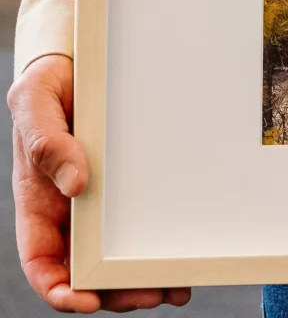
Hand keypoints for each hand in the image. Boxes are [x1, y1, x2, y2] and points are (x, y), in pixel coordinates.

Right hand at [7, 54, 191, 311]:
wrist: (78, 65)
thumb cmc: (48, 87)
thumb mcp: (35, 106)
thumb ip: (47, 143)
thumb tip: (75, 184)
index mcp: (39, 200)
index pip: (42, 259)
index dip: (59, 288)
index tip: (86, 301)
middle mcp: (70, 207)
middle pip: (87, 267)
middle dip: (116, 291)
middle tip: (153, 293)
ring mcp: (100, 198)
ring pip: (117, 251)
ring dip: (143, 274)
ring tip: (176, 286)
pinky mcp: (126, 183)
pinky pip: (141, 217)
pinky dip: (157, 239)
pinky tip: (181, 250)